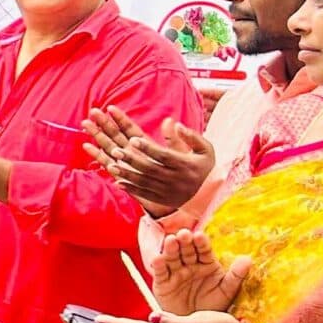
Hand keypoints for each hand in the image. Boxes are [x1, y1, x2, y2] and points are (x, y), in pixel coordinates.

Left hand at [85, 106, 215, 215]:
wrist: (210, 195)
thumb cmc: (206, 167)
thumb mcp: (205, 149)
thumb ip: (191, 136)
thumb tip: (175, 123)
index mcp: (184, 164)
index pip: (163, 155)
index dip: (147, 148)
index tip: (133, 139)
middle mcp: (175, 178)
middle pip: (150, 168)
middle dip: (132, 160)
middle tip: (116, 150)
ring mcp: (167, 191)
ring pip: (144, 182)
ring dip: (127, 174)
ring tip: (111, 165)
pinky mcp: (162, 199)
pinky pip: (144, 194)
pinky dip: (131, 189)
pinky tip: (118, 182)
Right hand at [150, 229, 248, 315]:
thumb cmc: (213, 306)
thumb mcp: (227, 291)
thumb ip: (236, 275)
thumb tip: (248, 259)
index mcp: (206, 263)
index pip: (204, 250)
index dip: (201, 243)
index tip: (200, 237)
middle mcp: (190, 265)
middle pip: (186, 250)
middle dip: (184, 241)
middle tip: (184, 234)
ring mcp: (176, 273)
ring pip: (172, 258)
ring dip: (170, 249)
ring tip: (170, 241)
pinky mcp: (163, 283)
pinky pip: (160, 273)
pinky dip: (158, 265)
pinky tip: (158, 259)